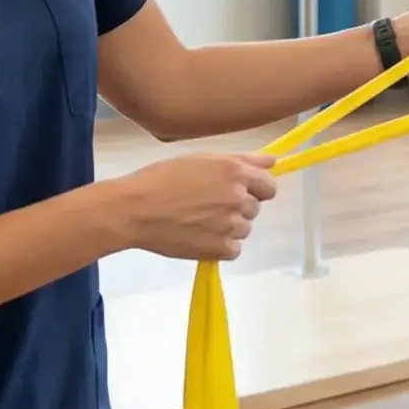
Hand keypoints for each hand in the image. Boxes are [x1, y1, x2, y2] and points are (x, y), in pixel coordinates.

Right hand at [112, 152, 276, 260]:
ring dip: (228, 227)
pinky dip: (221, 246)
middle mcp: (238, 197)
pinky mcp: (220, 249)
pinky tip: (200, 236)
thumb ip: (242, 159)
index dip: (256, 189)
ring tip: (199, 221)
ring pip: (244, 229)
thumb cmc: (162, 178)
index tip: (239, 191)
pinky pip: (234, 249)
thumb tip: (273, 161)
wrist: (135, 209)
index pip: (269, 186)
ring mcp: (230, 225)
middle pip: (254, 208)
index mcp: (235, 171)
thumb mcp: (201, 159)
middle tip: (207, 205)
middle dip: (237, 207)